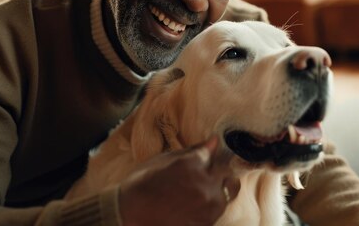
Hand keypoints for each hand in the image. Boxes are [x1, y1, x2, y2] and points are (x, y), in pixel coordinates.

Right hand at [119, 136, 239, 225]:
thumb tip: (213, 141)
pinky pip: (219, 209)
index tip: (207, 154)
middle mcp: (205, 185)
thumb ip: (192, 151)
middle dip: (218, 169)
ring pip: (229, 191)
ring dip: (219, 187)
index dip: (209, 153)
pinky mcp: (206, 223)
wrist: (129, 216)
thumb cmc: (141, 185)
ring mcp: (208, 207)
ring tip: (201, 189)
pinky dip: (212, 204)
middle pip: (227, 172)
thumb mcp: (163, 160)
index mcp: (192, 165)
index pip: (213, 152)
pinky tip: (195, 204)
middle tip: (205, 172)